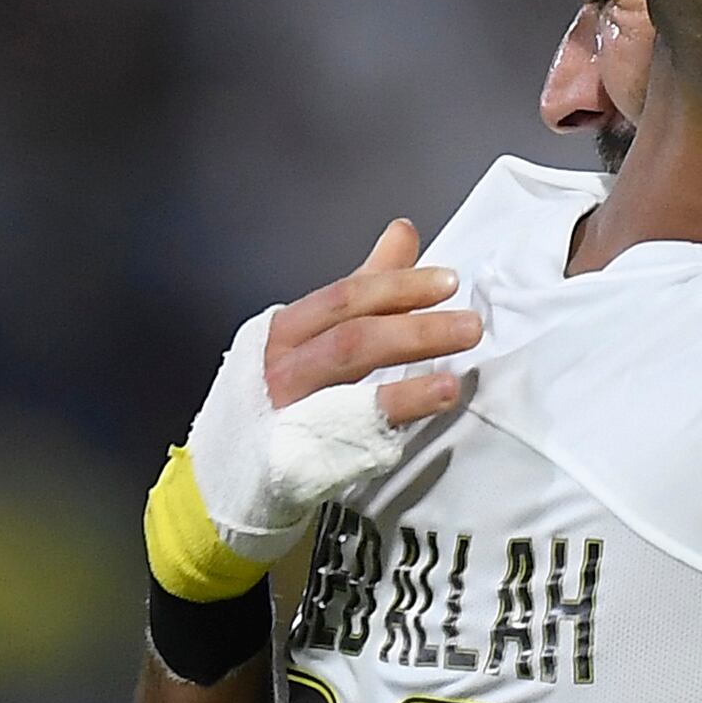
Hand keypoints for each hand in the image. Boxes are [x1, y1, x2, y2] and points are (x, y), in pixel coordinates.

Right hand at [266, 220, 481, 428]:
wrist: (232, 469)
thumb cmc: (280, 393)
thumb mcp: (316, 332)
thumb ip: (365, 284)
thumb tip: (403, 233)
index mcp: (284, 332)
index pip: (343, 297)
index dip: (397, 286)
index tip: (447, 282)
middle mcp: (281, 366)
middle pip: (350, 334)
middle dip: (413, 325)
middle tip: (469, 323)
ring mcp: (289, 408)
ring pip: (349, 368)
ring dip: (411, 352)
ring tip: (460, 354)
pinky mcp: (302, 449)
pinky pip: (356, 422)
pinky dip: (404, 403)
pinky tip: (440, 394)